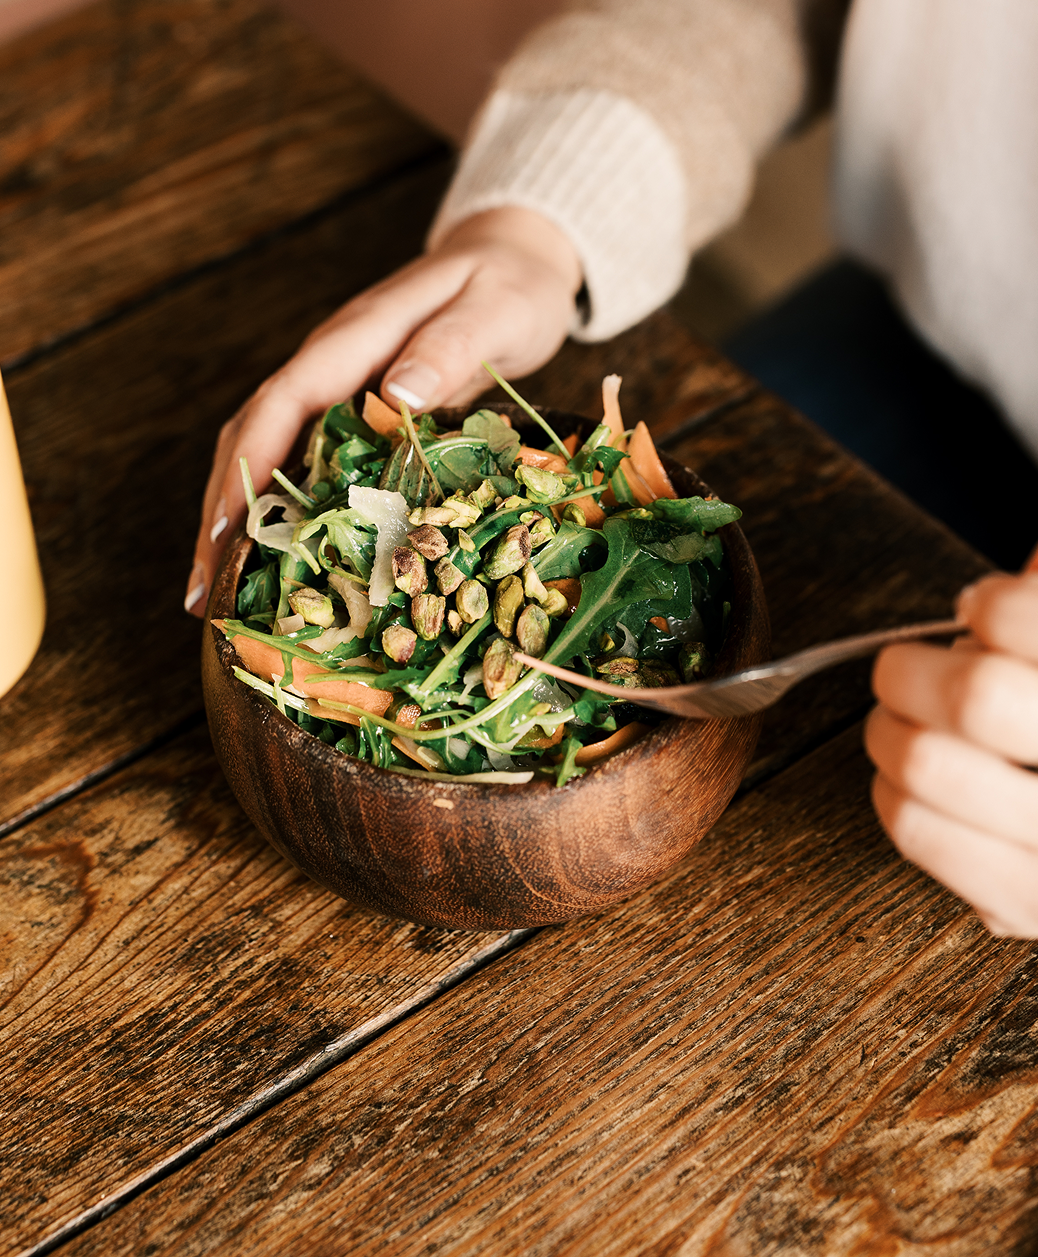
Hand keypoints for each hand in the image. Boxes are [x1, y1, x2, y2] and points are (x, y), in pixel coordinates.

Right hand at [184, 206, 582, 614]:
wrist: (516, 258)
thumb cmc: (510, 285)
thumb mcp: (495, 312)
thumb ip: (449, 348)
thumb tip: (393, 394)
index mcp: (356, 338)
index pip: (283, 403)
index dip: (250, 466)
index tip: (226, 530)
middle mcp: (333, 363)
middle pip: (252, 434)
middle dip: (222, 511)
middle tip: (202, 592)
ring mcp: (340, 386)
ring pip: (268, 451)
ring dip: (240, 517)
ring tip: (220, 589)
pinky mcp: (356, 408)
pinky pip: (306, 461)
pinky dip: (284, 507)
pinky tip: (278, 555)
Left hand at [866, 555, 1037, 934]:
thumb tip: (1026, 566)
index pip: (1022, 624)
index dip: (994, 607)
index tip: (977, 609)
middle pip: (975, 695)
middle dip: (916, 667)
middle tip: (907, 666)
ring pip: (925, 762)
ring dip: (891, 726)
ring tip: (905, 722)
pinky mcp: (1026, 907)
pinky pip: (914, 828)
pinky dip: (891, 789)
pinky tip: (913, 778)